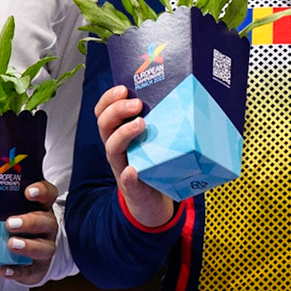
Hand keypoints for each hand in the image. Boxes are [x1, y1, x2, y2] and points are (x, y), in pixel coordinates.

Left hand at [1, 179, 59, 285]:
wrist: (25, 257)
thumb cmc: (13, 227)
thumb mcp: (8, 212)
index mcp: (41, 208)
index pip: (49, 195)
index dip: (42, 192)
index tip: (29, 192)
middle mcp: (47, 227)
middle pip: (46, 221)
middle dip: (30, 222)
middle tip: (10, 223)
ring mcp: (45, 248)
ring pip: (45, 247)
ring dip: (28, 246)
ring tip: (11, 244)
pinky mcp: (38, 268)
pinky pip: (31, 271)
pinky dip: (18, 271)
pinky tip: (5, 269)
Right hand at [95, 85, 174, 227]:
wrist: (151, 202)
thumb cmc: (154, 164)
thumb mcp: (153, 140)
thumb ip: (160, 122)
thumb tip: (186, 95)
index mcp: (119, 133)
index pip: (104, 111)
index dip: (109, 98)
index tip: (123, 88)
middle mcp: (116, 148)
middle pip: (104, 124)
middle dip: (118, 110)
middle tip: (137, 104)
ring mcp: (122, 166)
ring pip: (112, 147)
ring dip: (123, 134)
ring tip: (140, 124)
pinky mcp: (132, 186)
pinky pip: (127, 180)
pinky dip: (129, 174)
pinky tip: (133, 170)